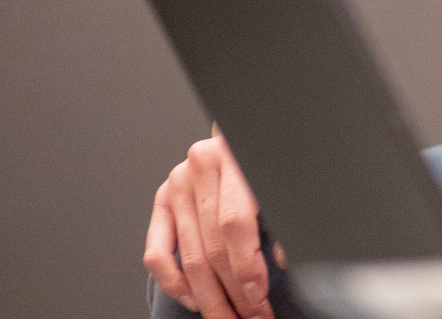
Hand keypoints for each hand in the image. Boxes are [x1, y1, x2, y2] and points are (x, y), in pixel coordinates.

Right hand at [145, 131, 273, 318]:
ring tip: (227, 317)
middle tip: (250, 317)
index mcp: (236, 155)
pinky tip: (196, 300)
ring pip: (189, 257)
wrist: (246, 141)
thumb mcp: (282, 183)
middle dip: (233, 292)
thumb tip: (281, 260)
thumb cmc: (268, 166)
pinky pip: (157, 254)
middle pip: (212, 246)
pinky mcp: (161, 200)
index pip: (234, 222)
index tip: (259, 297)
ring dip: (209, 298)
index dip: (247, 266)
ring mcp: (177, 183)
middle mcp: (202, 166)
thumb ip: (283, 220)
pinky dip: (175, 283)